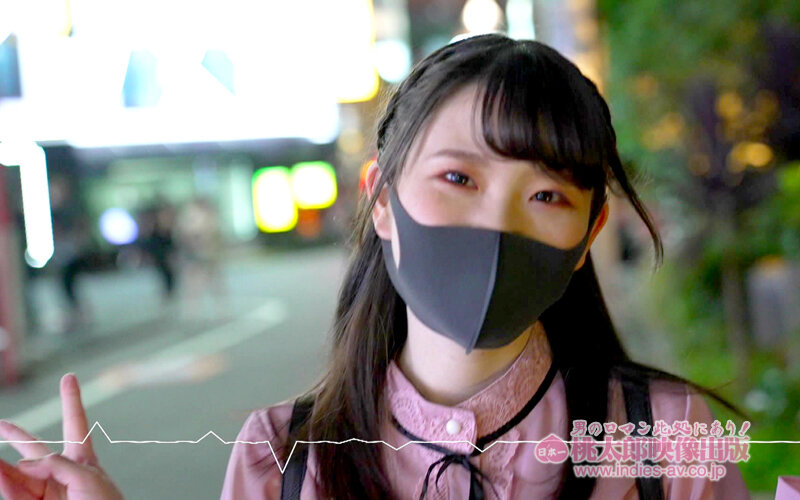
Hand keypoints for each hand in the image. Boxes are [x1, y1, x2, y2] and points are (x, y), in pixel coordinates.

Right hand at [0, 373, 123, 499]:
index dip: (71, 399)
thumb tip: (21, 464)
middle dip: (15, 434)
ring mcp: (44, 491)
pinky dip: (1, 479)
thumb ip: (55, 463)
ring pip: (15, 472)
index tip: (69, 377)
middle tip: (0, 424)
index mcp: (83, 459)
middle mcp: (61, 472)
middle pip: (34, 448)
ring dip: (1, 464)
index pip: (75, 423)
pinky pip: (11, 491)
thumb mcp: (88, 476)